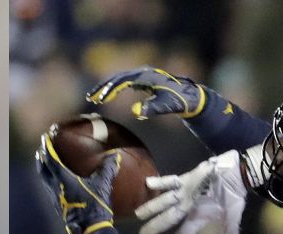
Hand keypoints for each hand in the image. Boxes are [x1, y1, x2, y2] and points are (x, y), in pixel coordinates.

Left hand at [34, 133, 119, 233]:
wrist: (90, 228)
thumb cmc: (95, 205)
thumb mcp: (103, 185)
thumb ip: (108, 169)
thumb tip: (114, 156)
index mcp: (63, 179)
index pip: (51, 159)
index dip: (48, 148)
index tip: (45, 138)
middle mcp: (55, 187)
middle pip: (43, 169)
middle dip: (41, 158)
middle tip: (42, 150)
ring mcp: (55, 198)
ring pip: (44, 180)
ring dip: (43, 169)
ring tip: (45, 164)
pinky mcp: (58, 206)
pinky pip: (49, 189)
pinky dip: (49, 181)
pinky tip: (55, 184)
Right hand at [87, 67, 207, 119]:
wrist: (191, 97)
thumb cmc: (179, 102)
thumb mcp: (166, 106)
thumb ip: (152, 108)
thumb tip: (136, 112)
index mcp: (145, 76)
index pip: (122, 80)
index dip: (109, 89)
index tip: (99, 98)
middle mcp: (143, 72)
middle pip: (118, 77)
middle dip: (104, 87)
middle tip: (91, 97)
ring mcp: (143, 75)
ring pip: (120, 79)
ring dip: (108, 87)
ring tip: (95, 97)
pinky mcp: (144, 80)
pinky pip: (126, 82)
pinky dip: (116, 88)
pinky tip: (109, 95)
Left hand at [135, 150, 248, 233]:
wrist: (236, 173)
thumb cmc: (233, 194)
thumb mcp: (232, 216)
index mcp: (199, 217)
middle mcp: (188, 207)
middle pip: (169, 219)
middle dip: (155, 227)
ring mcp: (185, 193)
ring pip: (165, 201)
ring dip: (151, 207)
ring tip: (138, 214)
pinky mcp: (186, 179)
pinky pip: (170, 181)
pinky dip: (160, 181)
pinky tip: (147, 183)